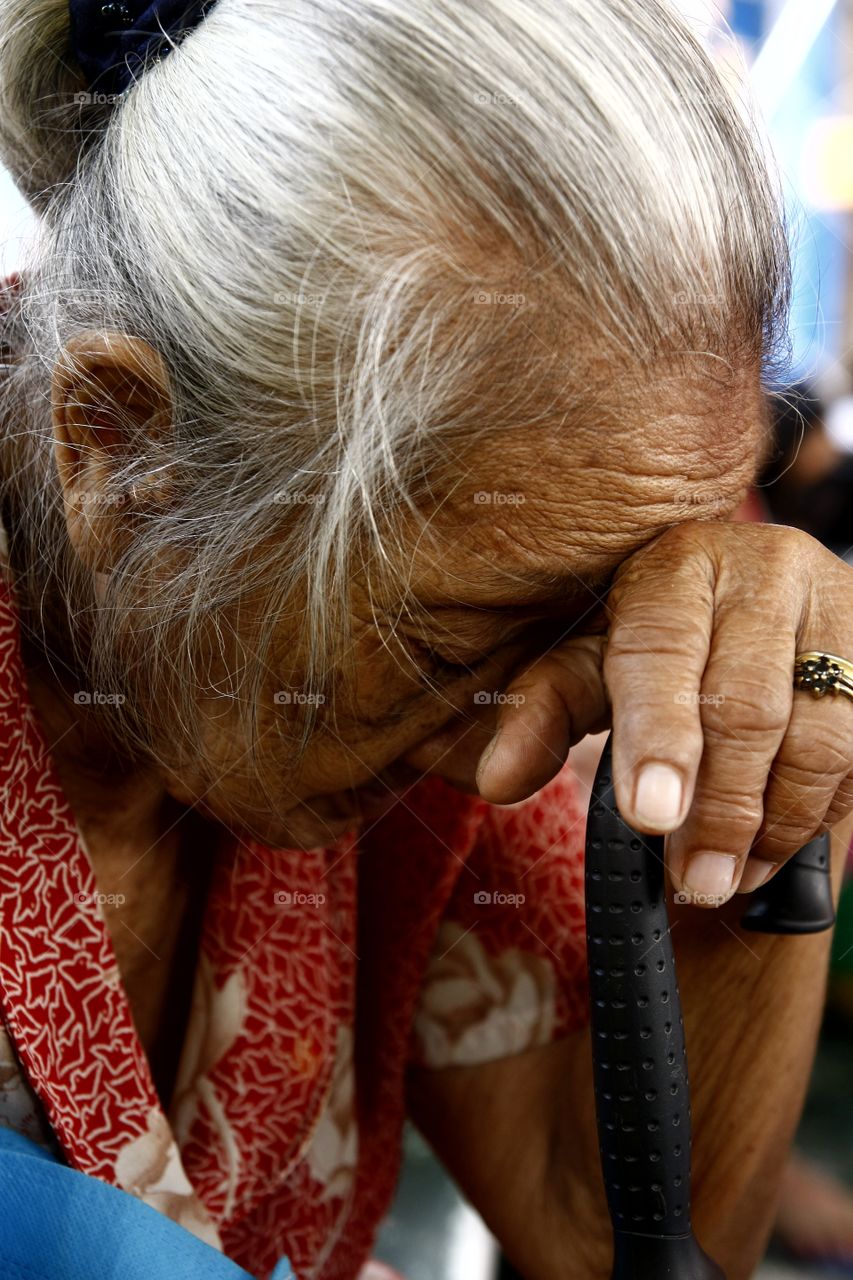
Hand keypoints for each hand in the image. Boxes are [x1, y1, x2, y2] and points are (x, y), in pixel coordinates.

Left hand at [475, 521, 852, 903]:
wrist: (756, 612)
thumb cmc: (659, 644)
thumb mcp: (594, 664)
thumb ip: (544, 712)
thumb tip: (496, 780)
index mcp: (677, 563)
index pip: (662, 652)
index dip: (658, 738)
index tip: (650, 817)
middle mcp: (765, 569)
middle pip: (747, 705)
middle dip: (718, 810)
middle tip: (693, 881)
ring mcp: (839, 607)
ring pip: (819, 738)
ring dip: (773, 826)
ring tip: (728, 878)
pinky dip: (819, 814)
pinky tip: (774, 847)